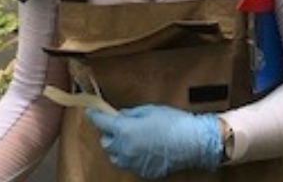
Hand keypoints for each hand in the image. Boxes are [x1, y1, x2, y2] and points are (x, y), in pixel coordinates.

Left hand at [86, 105, 221, 178]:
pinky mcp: (142, 171)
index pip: (102, 124)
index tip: (91, 112)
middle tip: (119, 126)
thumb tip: (119, 116)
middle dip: (110, 134)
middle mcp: (124, 149)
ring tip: (130, 139)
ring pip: (115, 157)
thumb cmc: (172, 122)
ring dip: (118, 147)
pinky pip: (130, 164)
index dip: (95, 116)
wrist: (191, 142)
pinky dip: (131, 156)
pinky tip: (143, 149)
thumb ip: (130, 114)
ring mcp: (133, 163)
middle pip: (106, 143)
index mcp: (124, 131)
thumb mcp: (149, 110)